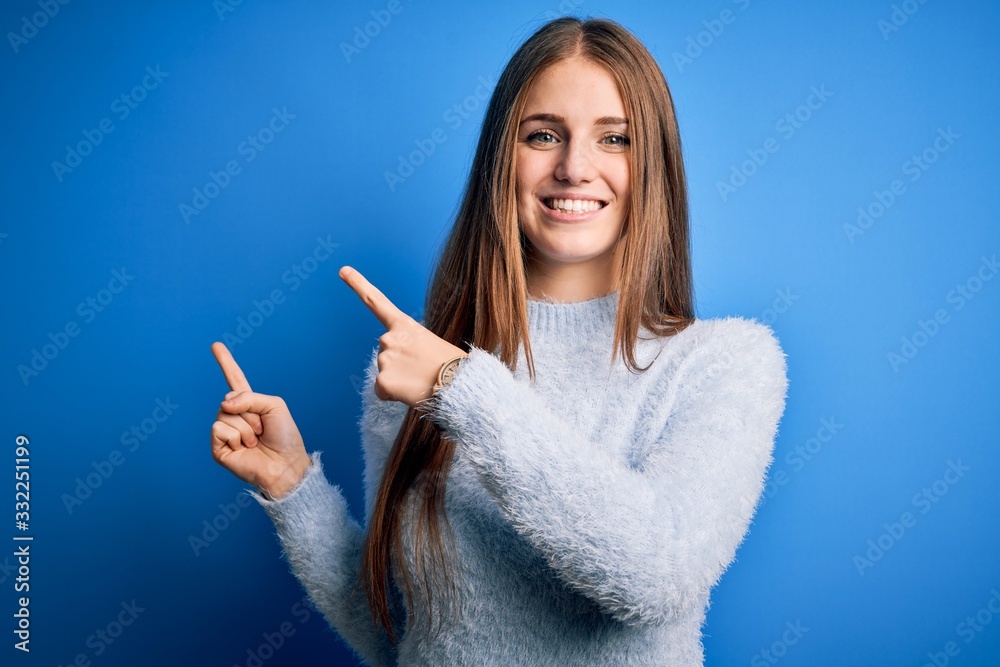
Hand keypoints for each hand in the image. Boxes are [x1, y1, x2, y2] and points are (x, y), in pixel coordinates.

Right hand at [209, 342, 310, 498]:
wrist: (286, 464)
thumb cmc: (285, 437)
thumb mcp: (274, 406)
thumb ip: (249, 397)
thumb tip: (223, 404)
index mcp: (250, 404)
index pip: (235, 379)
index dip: (226, 362)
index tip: (215, 345)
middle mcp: (235, 415)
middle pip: (230, 398)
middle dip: (250, 411)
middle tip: (262, 429)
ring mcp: (226, 431)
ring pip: (224, 413)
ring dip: (246, 426)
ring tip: (256, 440)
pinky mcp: (219, 447)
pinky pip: (219, 429)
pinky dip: (236, 436)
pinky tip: (245, 448)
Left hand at [340, 265, 466, 407]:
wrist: (460, 384)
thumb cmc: (452, 366)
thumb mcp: (431, 344)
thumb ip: (411, 345)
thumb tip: (402, 367)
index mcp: (405, 325)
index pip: (376, 301)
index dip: (358, 284)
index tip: (343, 271)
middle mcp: (389, 338)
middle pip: (385, 353)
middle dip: (399, 364)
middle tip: (422, 370)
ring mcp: (384, 359)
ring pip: (385, 373)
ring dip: (399, 380)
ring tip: (421, 381)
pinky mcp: (382, 381)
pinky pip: (381, 391)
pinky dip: (393, 395)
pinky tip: (410, 392)